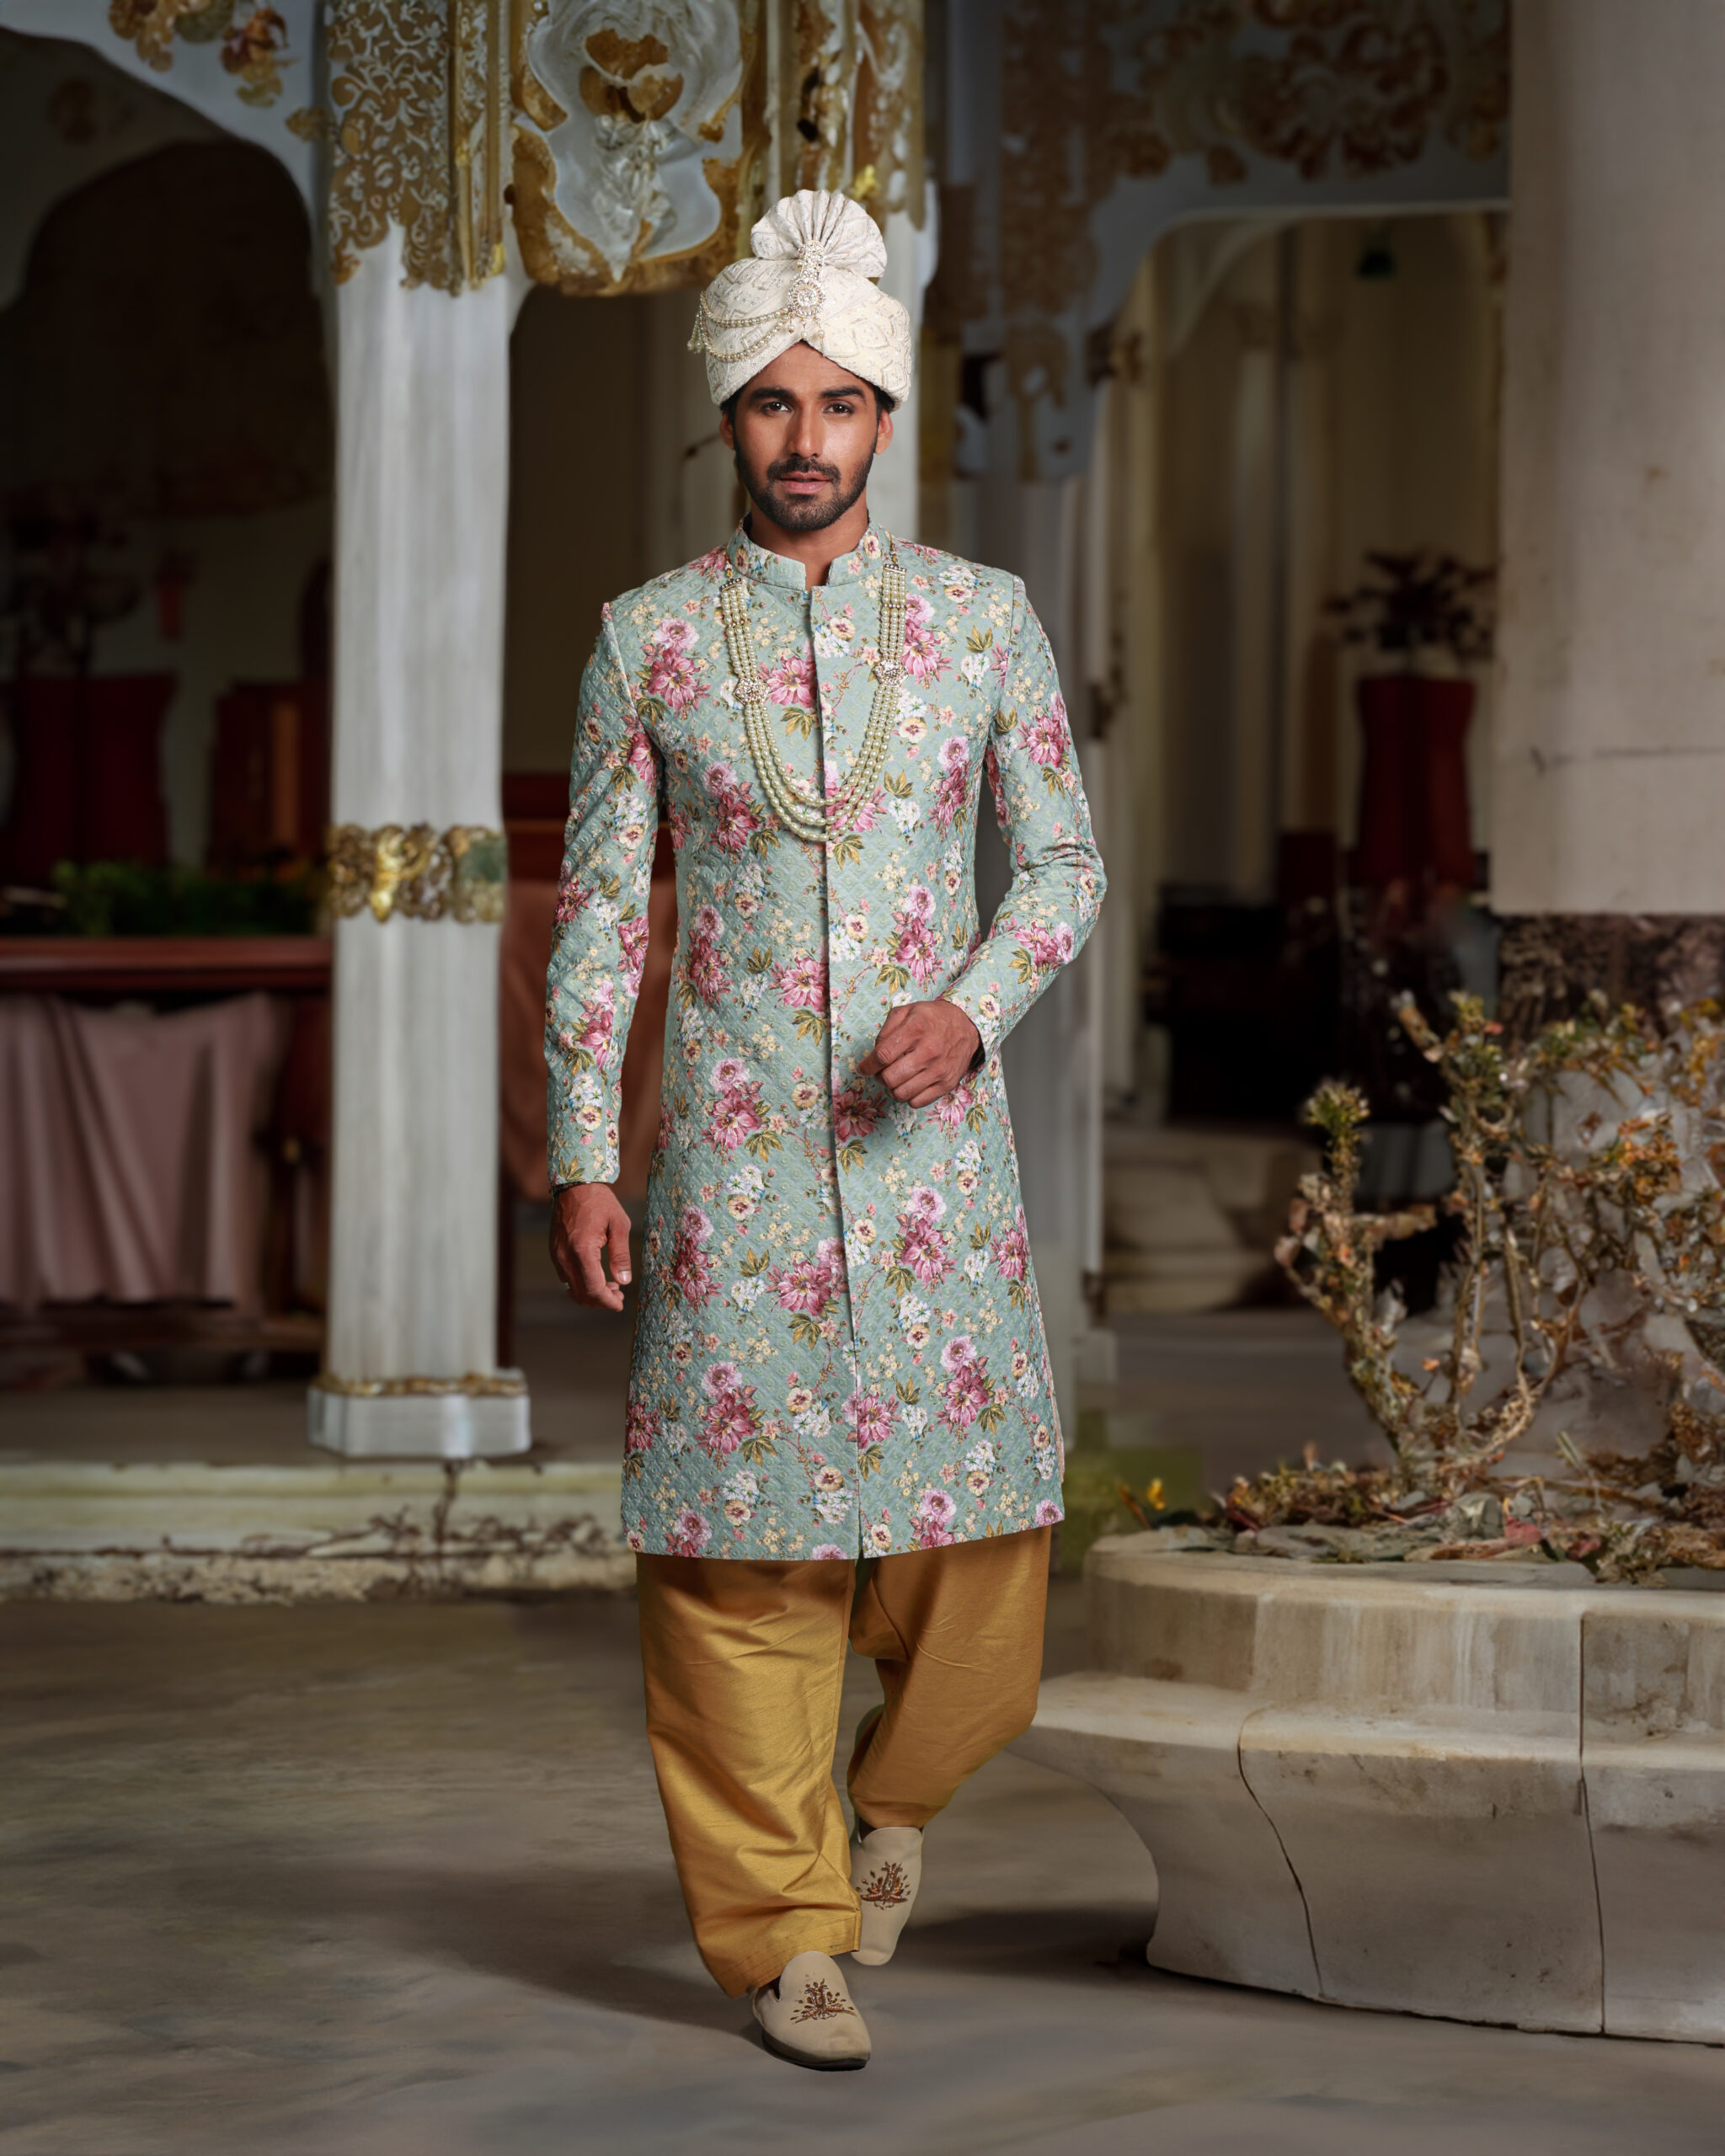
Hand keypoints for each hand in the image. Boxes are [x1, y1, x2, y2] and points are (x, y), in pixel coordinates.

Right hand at [550, 1182, 632, 1311]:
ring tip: (610, 1287)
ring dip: (591, 1294)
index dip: (608, 1302)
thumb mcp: (619, 1224)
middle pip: (581, 1294)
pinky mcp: (554, 1252)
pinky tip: (596, 1276)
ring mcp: (557, 1255)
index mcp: (582, 1250)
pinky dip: (581, 1283)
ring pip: (572, 1288)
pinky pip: (566, 1277)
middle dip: (601, 1301)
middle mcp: (565, 1256)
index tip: (621, 1305)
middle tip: (619, 1296)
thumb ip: (621, 1255)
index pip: (594, 1289)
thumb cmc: (599, 1201)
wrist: (574, 1185)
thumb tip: (623, 1281)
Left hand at [857, 999, 981, 1106]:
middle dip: (879, 1077)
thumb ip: (886, 1030)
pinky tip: (909, 1084)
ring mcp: (939, 1070)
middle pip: (890, 1078)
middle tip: (880, 1072)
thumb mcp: (907, 1011)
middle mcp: (929, 1051)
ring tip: (895, 1078)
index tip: (862, 1068)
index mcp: (916, 1029)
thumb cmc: (932, 1018)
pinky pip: (918, 1102)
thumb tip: (874, 1054)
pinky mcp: (947, 1084)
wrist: (967, 1026)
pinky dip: (908, 1096)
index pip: (883, 1056)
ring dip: (892, 1088)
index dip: (867, 1065)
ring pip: (902, 1094)